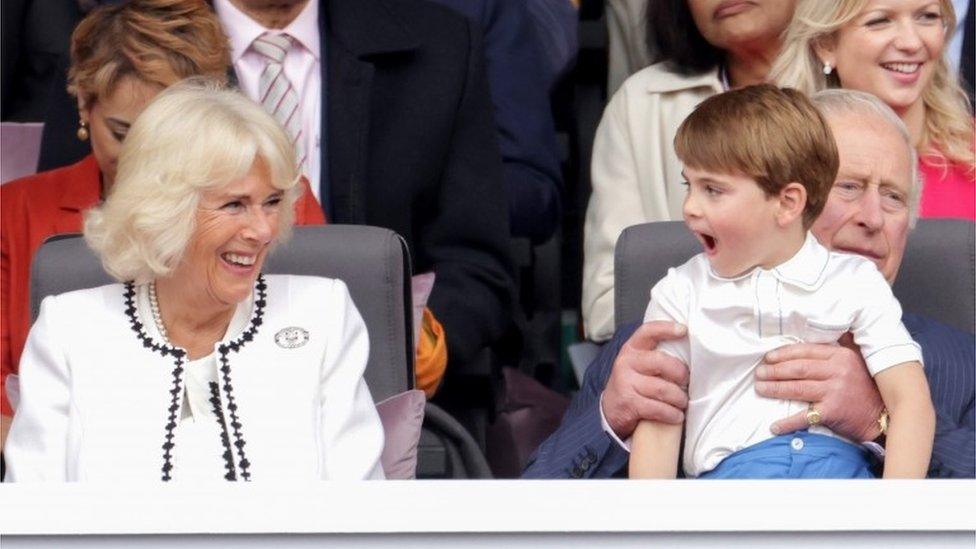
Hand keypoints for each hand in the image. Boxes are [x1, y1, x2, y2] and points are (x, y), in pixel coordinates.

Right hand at [601, 321, 688, 439]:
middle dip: (680, 374)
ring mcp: (626, 383)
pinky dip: (672, 414)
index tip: (683, 330)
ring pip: (663, 389)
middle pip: (661, 362)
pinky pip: (659, 408)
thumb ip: (656, 355)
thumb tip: (690, 353)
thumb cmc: (633, 383)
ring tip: (682, 402)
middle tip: (686, 382)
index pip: (647, 332)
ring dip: (679, 398)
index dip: (666, 328)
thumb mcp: (638, 364)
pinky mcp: (629, 403)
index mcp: (631, 349)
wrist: (610, 409)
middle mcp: (626, 363)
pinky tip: (676, 415)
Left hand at [755, 334, 883, 441]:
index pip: (805, 351)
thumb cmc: (866, 385)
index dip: (783, 354)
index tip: (768, 357)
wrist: (882, 416)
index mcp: (840, 356)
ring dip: (775, 389)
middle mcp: (837, 371)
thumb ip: (843, 342)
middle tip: (759, 373)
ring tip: (760, 388)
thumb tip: (830, 326)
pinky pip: (805, 416)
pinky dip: (788, 422)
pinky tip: (774, 426)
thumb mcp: (858, 358)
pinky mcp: (832, 412)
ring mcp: (834, 392)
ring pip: (797, 388)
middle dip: (774, 370)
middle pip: (797, 369)